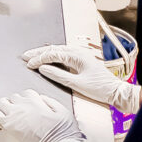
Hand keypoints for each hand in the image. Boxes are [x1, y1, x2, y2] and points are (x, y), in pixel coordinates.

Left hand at [0, 89, 88, 141]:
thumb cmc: (63, 132)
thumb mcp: (63, 111)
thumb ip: (50, 101)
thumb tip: (41, 98)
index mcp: (35, 101)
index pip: (27, 93)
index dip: (29, 98)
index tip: (31, 104)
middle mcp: (22, 106)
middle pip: (14, 97)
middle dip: (18, 102)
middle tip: (21, 110)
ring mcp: (14, 116)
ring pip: (2, 103)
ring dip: (5, 105)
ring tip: (10, 112)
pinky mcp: (9, 127)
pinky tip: (2, 118)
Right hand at [22, 44, 141, 114]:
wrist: (116, 92)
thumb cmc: (100, 89)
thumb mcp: (77, 84)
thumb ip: (58, 75)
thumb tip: (43, 69)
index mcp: (77, 56)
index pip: (53, 55)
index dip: (39, 59)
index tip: (29, 65)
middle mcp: (79, 53)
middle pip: (54, 50)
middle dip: (39, 53)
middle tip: (25, 56)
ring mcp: (81, 55)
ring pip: (59, 50)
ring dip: (45, 53)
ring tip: (33, 56)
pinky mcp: (82, 60)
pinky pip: (64, 54)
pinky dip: (53, 55)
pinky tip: (48, 58)